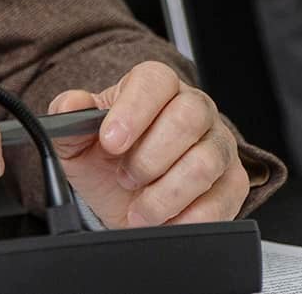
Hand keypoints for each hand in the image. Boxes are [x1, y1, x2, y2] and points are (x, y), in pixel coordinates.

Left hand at [47, 60, 248, 227]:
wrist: (127, 199)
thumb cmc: (109, 159)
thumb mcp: (78, 140)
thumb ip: (69, 118)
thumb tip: (69, 105)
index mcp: (156, 87)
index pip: (155, 81)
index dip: (133, 110)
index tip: (111, 141)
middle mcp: (194, 108)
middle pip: (187, 118)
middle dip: (149, 158)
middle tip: (125, 178)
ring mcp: (218, 144)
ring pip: (204, 162)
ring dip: (164, 194)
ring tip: (140, 209)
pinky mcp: (232, 182)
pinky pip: (222, 199)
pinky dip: (188, 218)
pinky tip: (165, 220)